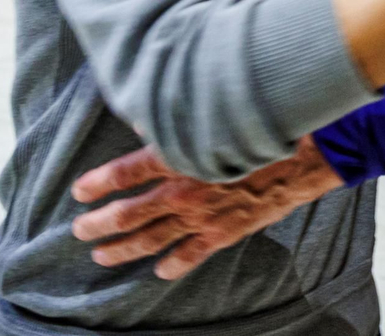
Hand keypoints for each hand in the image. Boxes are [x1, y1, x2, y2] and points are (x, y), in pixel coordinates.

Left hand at [70, 136, 341, 278]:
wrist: (304, 157)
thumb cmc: (257, 127)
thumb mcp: (214, 115)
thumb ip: (175, 120)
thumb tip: (145, 121)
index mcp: (178, 158)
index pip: (125, 173)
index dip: (98, 183)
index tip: (79, 190)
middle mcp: (184, 191)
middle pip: (129, 214)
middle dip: (99, 223)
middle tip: (80, 229)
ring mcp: (202, 217)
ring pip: (152, 239)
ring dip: (123, 248)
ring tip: (101, 254)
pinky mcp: (224, 233)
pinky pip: (191, 255)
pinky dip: (173, 265)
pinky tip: (159, 270)